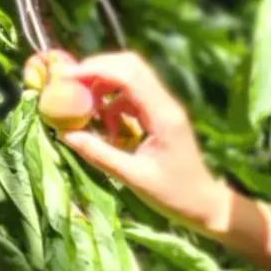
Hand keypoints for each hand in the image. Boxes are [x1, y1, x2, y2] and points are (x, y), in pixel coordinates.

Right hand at [50, 49, 231, 234]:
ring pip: (131, 79)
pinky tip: (107, 129)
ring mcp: (165, 108)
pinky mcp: (161, 116)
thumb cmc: (174, 194)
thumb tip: (66, 134)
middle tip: (70, 88)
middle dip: (97, 70)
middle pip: (130, 66)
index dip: (96, 69)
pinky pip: (133, 97)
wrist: (204, 204)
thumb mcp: (133, 178)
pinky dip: (114, 104)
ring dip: (104, 89)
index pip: (129, 75)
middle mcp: (167, 104)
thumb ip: (100, 154)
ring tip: (88, 115)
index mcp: (164, 116)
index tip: (66, 78)